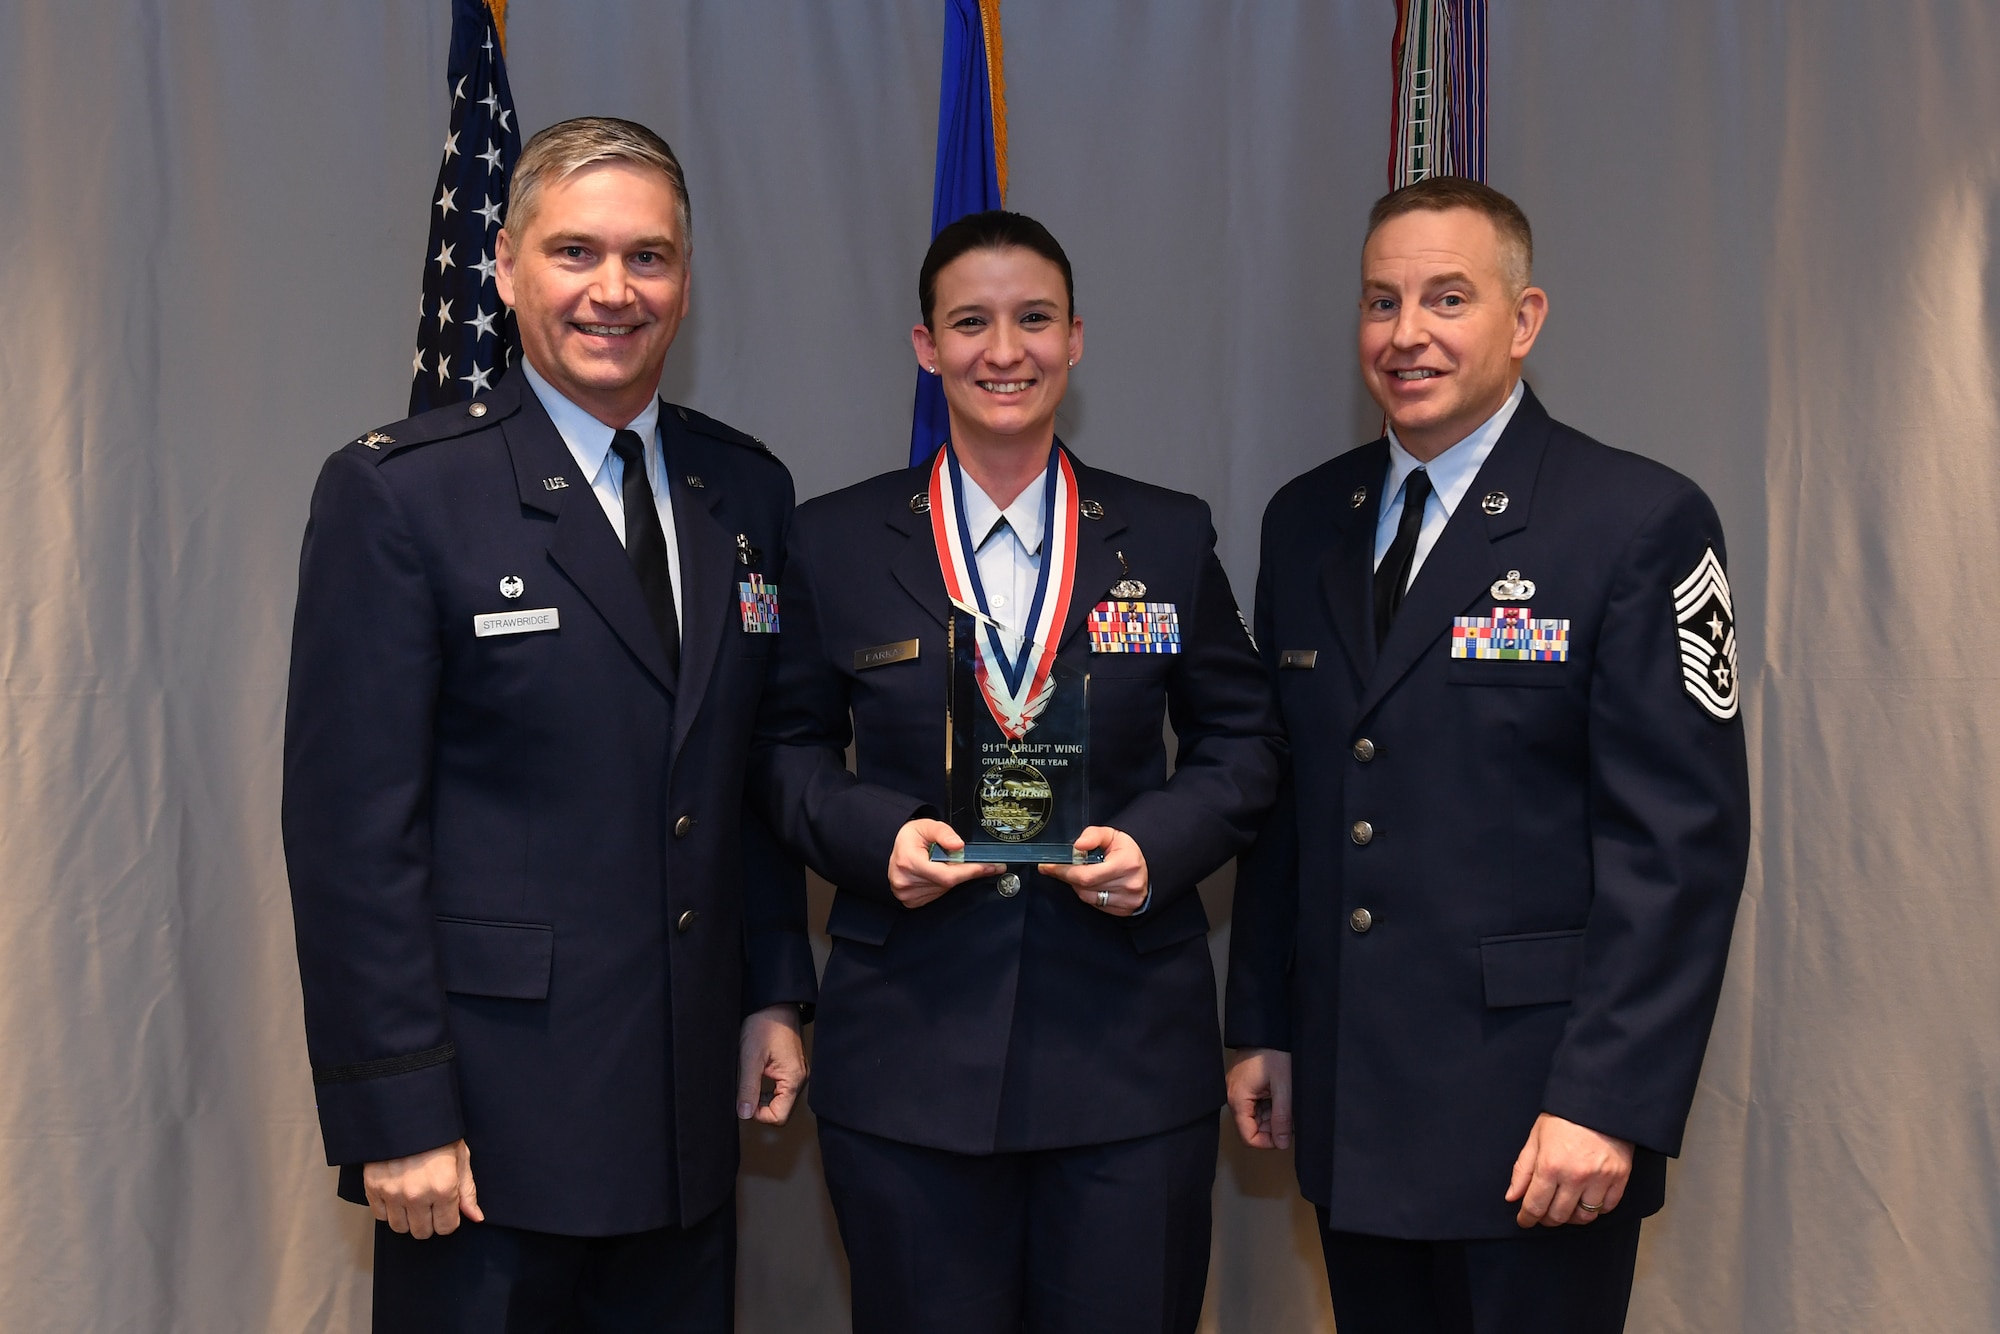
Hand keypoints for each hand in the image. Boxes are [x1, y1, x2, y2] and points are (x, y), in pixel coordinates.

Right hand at [363, 1139, 481, 1238]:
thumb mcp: (460, 1157)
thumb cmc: (437, 1133)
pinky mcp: (373, 1188)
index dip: (449, 1219)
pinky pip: (380, 1216)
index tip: (447, 1208)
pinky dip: (389, 1211)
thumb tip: (475, 1217)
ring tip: (413, 1201)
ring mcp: (392, 1193)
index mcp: (443, 1187)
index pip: (446, 1227)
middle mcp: (417, 1195)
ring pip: (400, 1228)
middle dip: (429, 1222)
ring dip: (408, 1219)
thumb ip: (467, 1191)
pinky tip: (397, 1196)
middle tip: (430, 1204)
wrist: (404, 1113)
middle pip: (422, 1232)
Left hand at [738, 1004, 807, 1124]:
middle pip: (782, 1109)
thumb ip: (747, 1088)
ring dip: (764, 1096)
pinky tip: (758, 1075)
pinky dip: (768, 1087)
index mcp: (794, 1079)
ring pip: (781, 1099)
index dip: (759, 1114)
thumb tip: (744, 1114)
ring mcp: (799, 1072)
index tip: (745, 1101)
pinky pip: (782, 1087)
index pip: (779, 1116)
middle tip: (745, 1090)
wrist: (774, 1002)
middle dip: (761, 1105)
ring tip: (750, 1080)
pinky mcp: (793, 1066)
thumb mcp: (750, 1058)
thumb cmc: (765, 1024)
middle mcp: (801, 1078)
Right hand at [887, 819, 1001, 908]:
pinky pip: (937, 895)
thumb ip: (944, 833)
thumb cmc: (911, 837)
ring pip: (944, 889)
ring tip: (943, 863)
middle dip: (963, 871)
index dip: (971, 871)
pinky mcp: (910, 901)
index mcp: (909, 861)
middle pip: (948, 882)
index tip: (991, 867)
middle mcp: (906, 880)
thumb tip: (959, 845)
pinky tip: (936, 873)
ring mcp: (907, 894)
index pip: (947, 874)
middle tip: (974, 861)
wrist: (896, 848)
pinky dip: (943, 884)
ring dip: (952, 877)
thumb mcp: (927, 826)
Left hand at [1038, 827, 1147, 915]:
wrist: (1147, 867)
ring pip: (1088, 898)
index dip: (1063, 871)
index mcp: (1126, 863)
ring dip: (1079, 886)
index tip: (1048, 866)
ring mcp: (1128, 900)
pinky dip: (1090, 895)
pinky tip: (1094, 884)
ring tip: (1083, 873)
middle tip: (1058, 868)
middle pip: (1085, 887)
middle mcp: (1129, 884)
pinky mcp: (1125, 910)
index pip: (1086, 874)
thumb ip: (1092, 835)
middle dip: (1068, 877)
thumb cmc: (1126, 851)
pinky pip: (1096, 905)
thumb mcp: (1111, 835)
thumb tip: (1078, 846)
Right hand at [1226, 1048, 1293, 1149]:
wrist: (1267, 1026)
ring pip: (1255, 1116)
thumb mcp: (1283, 1087)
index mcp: (1238, 1100)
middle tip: (1291, 1116)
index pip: (1248, 1137)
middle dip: (1272, 1127)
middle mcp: (1234, 1097)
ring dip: (1272, 1115)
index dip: (1268, 1142)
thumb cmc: (1274, 1053)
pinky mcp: (1244, 1084)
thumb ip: (1282, 1117)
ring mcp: (1238, 1089)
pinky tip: (1281, 1094)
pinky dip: (1269, 1104)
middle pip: (1252, 1127)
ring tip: (1288, 1102)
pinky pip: (1255, 1103)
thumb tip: (1282, 1143)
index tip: (1285, 1136)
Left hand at [1505, 1112, 1633, 1226]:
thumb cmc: (1563, 1118)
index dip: (1527, 1218)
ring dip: (1572, 1218)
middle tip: (1543, 1215)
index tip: (1524, 1221)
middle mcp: (1575, 1177)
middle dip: (1547, 1220)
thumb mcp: (1535, 1138)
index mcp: (1550, 1166)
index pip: (1535, 1205)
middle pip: (1559, 1216)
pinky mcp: (1620, 1178)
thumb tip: (1512, 1197)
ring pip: (1584, 1217)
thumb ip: (1522, 1170)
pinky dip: (1596, 1210)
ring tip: (1565, 1208)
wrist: (1599, 1102)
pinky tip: (1587, 1201)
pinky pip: (1607, 1208)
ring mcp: (1600, 1179)